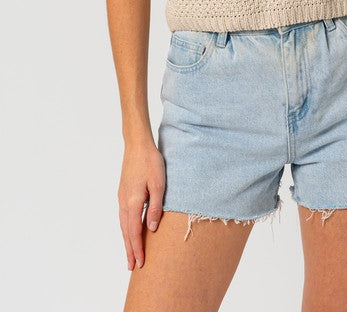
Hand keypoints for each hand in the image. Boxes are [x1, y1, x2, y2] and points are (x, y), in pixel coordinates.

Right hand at [118, 142, 165, 269]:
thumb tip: (152, 228)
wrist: (137, 144)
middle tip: (132, 267)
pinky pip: (123, 216)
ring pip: (123, 225)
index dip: (137, 249)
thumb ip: (155, 207)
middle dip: (129, 250)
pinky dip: (126, 228)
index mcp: (132, 202)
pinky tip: (130, 231)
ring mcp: (122, 197)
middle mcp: (124, 202)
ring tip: (130, 254)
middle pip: (126, 232)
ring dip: (127, 240)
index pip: (134, 232)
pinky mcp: (123, 192)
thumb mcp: (158, 184)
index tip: (140, 264)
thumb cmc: (150, 162)